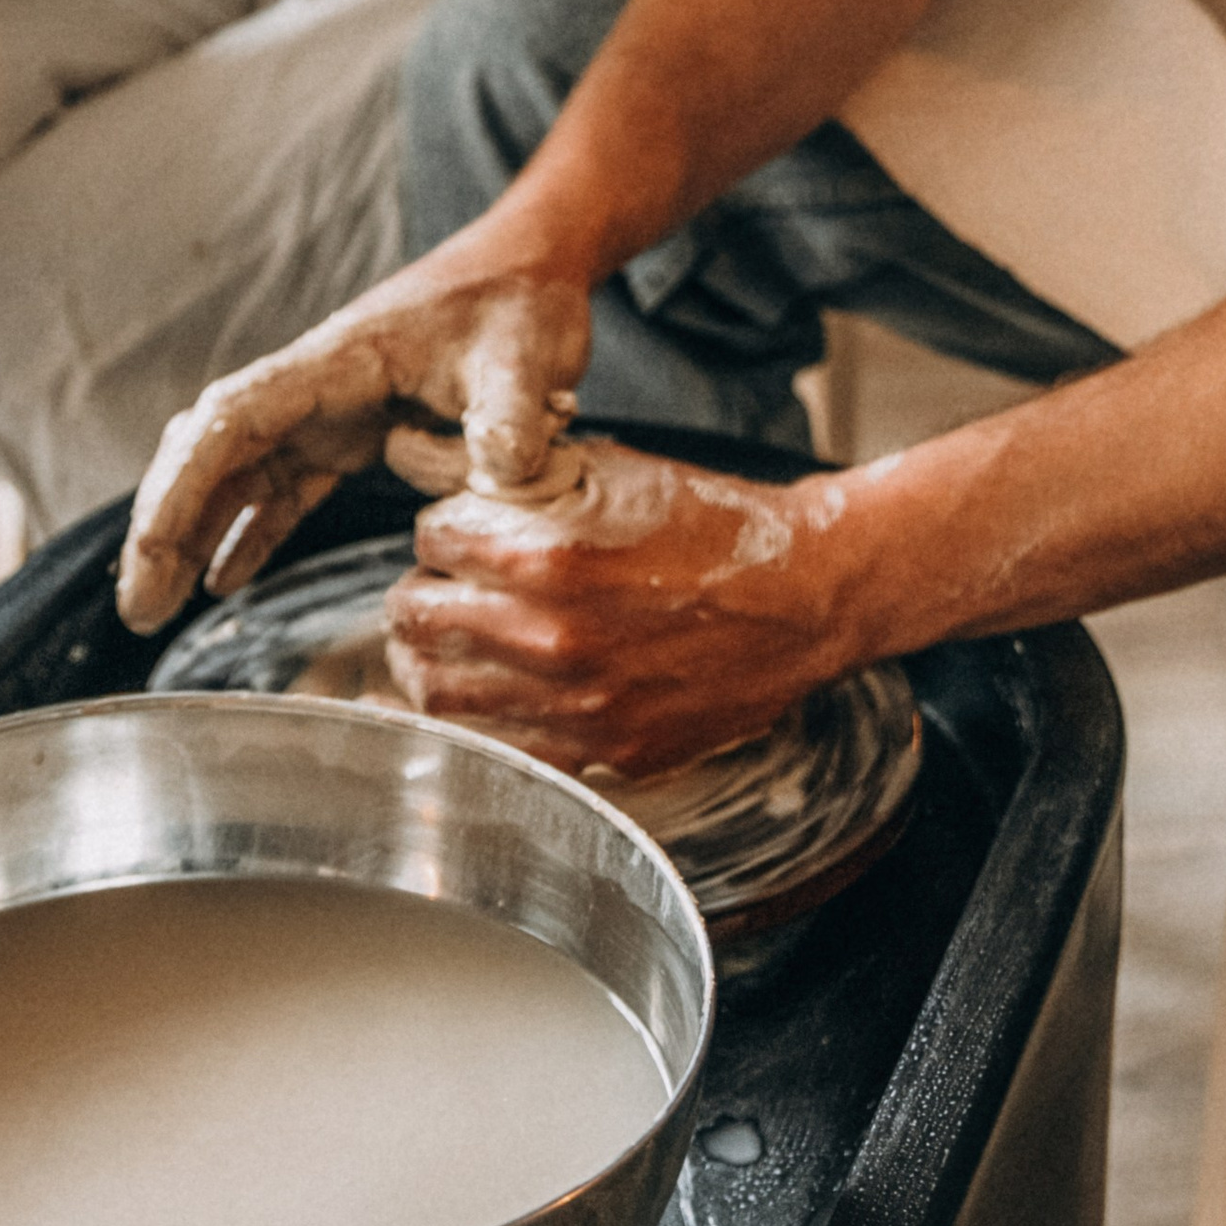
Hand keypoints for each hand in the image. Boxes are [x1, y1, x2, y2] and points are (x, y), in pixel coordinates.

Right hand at [116, 248, 592, 633]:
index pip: (232, 420)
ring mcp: (326, 412)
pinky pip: (281, 488)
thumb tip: (498, 476)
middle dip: (166, 524)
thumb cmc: (520, 301)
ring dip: (192, 534)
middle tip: (138, 607)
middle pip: (211, 451)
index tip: (151, 548)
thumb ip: (512, 418)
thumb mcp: (528, 356)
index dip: (184, 486)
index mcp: (336, 362)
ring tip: (155, 609)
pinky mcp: (350, 435)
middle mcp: (313, 387)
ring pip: (235, 474)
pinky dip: (248, 531)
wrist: (529, 270)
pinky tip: (223, 581)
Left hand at [377, 433, 862, 774]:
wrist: (808, 595)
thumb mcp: (620, 474)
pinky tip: (477, 706)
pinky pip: (506, 751)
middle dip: (416, 596)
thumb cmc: (721, 528)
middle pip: (419, 623)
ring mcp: (579, 707)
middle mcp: (553, 640)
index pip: (435, 542)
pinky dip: (478, 727)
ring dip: (427, 666)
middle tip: (427, 590)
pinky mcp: (608, 751)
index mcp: (552, 559)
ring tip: (436, 651)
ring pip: (442, 698)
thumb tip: (469, 490)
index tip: (449, 535)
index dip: (439, 530)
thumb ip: (536, 487)